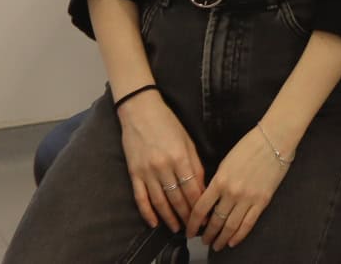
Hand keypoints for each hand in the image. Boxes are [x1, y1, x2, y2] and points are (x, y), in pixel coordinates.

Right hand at [115, 90, 204, 231]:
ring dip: (170, 217)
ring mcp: (147, 171)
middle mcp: (163, 167)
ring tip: (178, 228)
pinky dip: (147, 212)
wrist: (140, 111)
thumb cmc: (168, 123)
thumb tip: (201, 187)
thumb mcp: (188, 140)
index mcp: (180, 157)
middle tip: (194, 227)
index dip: (200, 205)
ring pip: (160, 201)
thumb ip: (195, 164)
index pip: (192, 188)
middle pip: (177, 198)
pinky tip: (154, 222)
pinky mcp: (134, 173)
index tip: (206, 215)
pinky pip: (140, 197)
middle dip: (187, 215)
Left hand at [187, 124, 291, 249]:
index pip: (200, 209)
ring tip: (216, 245)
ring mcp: (248, 198)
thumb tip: (209, 200)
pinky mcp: (262, 201)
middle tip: (203, 241)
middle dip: (207, 234)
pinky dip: (239, 235)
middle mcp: (232, 192)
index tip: (190, 230)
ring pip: (230, 226)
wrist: (274, 140)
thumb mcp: (225, 162)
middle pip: (214, 221)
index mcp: (220, 181)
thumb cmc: (250, 146)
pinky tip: (233, 241)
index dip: (193, 223)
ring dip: (221, 238)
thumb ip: (217, 182)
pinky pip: (248, 223)